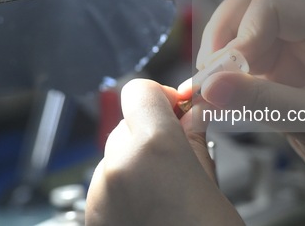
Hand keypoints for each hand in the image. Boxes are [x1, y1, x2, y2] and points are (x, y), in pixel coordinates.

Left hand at [85, 79, 243, 225]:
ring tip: (166, 186)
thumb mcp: (211, 185)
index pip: (139, 91)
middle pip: (127, 122)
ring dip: (138, 157)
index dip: (160, 95)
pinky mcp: (93, 214)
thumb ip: (196, 141)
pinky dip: (126, 182)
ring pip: (116, 152)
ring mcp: (100, 192)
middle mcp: (118, 166)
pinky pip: (108, 180)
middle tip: (180, 150)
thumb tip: (192, 114)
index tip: (177, 109)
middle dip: (152, 129)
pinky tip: (150, 206)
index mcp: (153, 149)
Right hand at [197, 0, 304, 224]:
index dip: (241, 34)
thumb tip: (209, 86)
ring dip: (221, 59)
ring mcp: (297, 54)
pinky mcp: (285, 78)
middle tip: (207, 74)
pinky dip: (227, 80)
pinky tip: (217, 100)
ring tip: (208, 91)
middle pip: (251, 9)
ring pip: (244, 36)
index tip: (224, 73)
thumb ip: (261, 100)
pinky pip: (246, 66)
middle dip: (223, 36)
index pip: (269, 5)